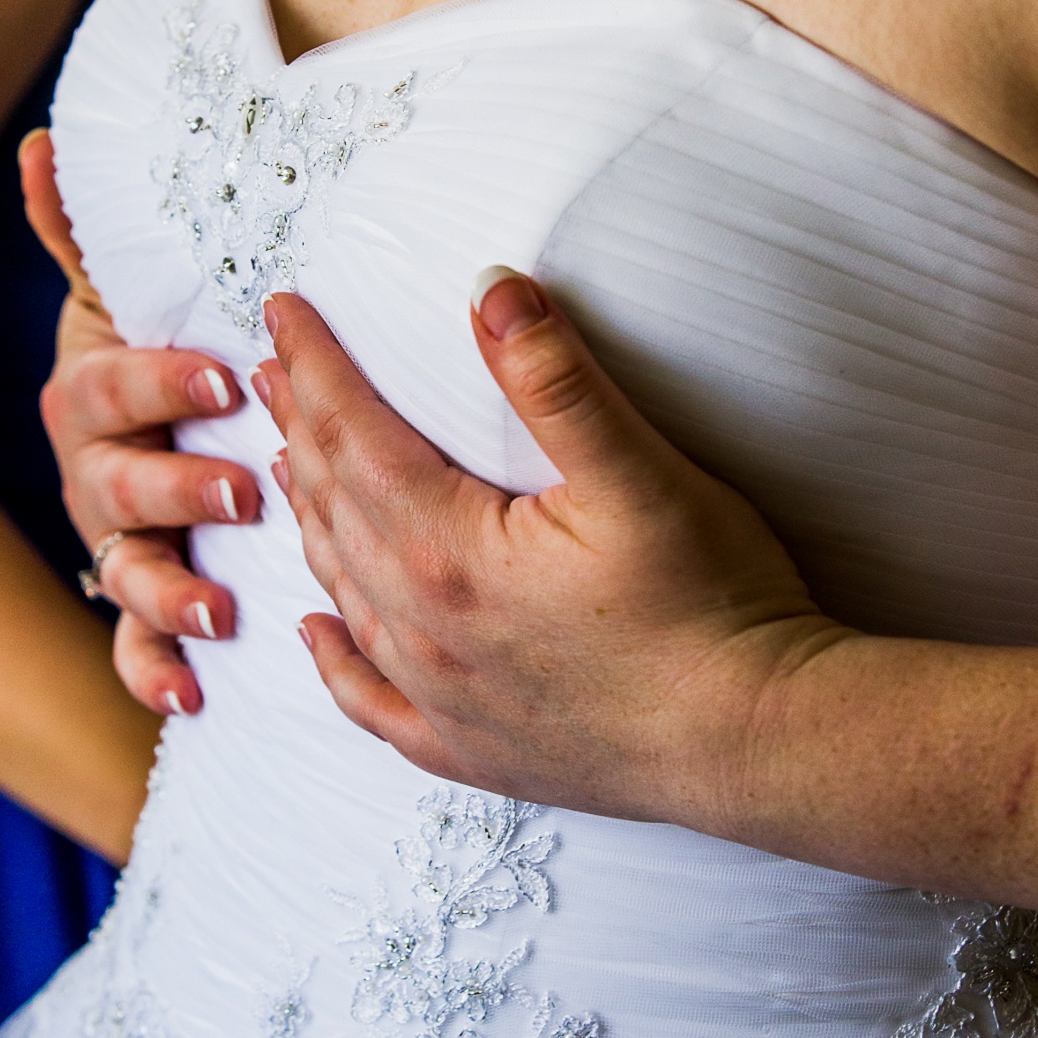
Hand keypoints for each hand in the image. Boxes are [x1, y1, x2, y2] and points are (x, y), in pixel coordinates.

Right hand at [19, 131, 261, 716]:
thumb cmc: (162, 347)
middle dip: (175, 490)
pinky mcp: (136, 603)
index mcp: (92, 391)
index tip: (228, 380)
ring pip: (121, 571)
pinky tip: (189, 694)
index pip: (111, 385)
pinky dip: (153, 671)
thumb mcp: (126, 290)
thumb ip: (81, 230)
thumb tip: (37, 142)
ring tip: (219, 609)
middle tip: (243, 493)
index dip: (161, 382)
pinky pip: (130, 646)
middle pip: (113, 484)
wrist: (159, 429)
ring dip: (166, 593)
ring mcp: (109, 541)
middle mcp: (90, 470)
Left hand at [258, 271, 833, 834]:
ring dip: (310, 517)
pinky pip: (371, 700)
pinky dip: (334, 658)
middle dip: (300, 426)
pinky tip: (315, 629)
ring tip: (290, 460)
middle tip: (274, 371)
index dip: (314, 364)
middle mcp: (420, 625)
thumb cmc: (717, 606)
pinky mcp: (469, 747)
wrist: (763, 743)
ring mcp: (438, 693)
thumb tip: (490, 290)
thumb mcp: (640, 474)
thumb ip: (555, 380)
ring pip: (343, 589)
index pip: (351, 432)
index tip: (282, 311)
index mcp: (445, 549)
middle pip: (334, 503)